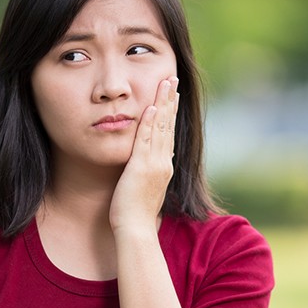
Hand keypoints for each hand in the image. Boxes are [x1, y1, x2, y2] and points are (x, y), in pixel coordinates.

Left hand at [109, 76, 178, 232]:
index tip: (172, 95)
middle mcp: (163, 162)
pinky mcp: (141, 168)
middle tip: (172, 79)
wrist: (135, 229)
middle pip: (168, 125)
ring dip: (162, 103)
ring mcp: (154, 164)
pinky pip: (145, 141)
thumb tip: (155, 163)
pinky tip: (149, 106)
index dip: (170, 113)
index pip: (168, 133)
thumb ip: (151, 173)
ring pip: (160, 128)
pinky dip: (148, 123)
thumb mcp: (146, 189)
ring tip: (165, 83)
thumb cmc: (136, 214)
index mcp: (164, 166)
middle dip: (170, 100)